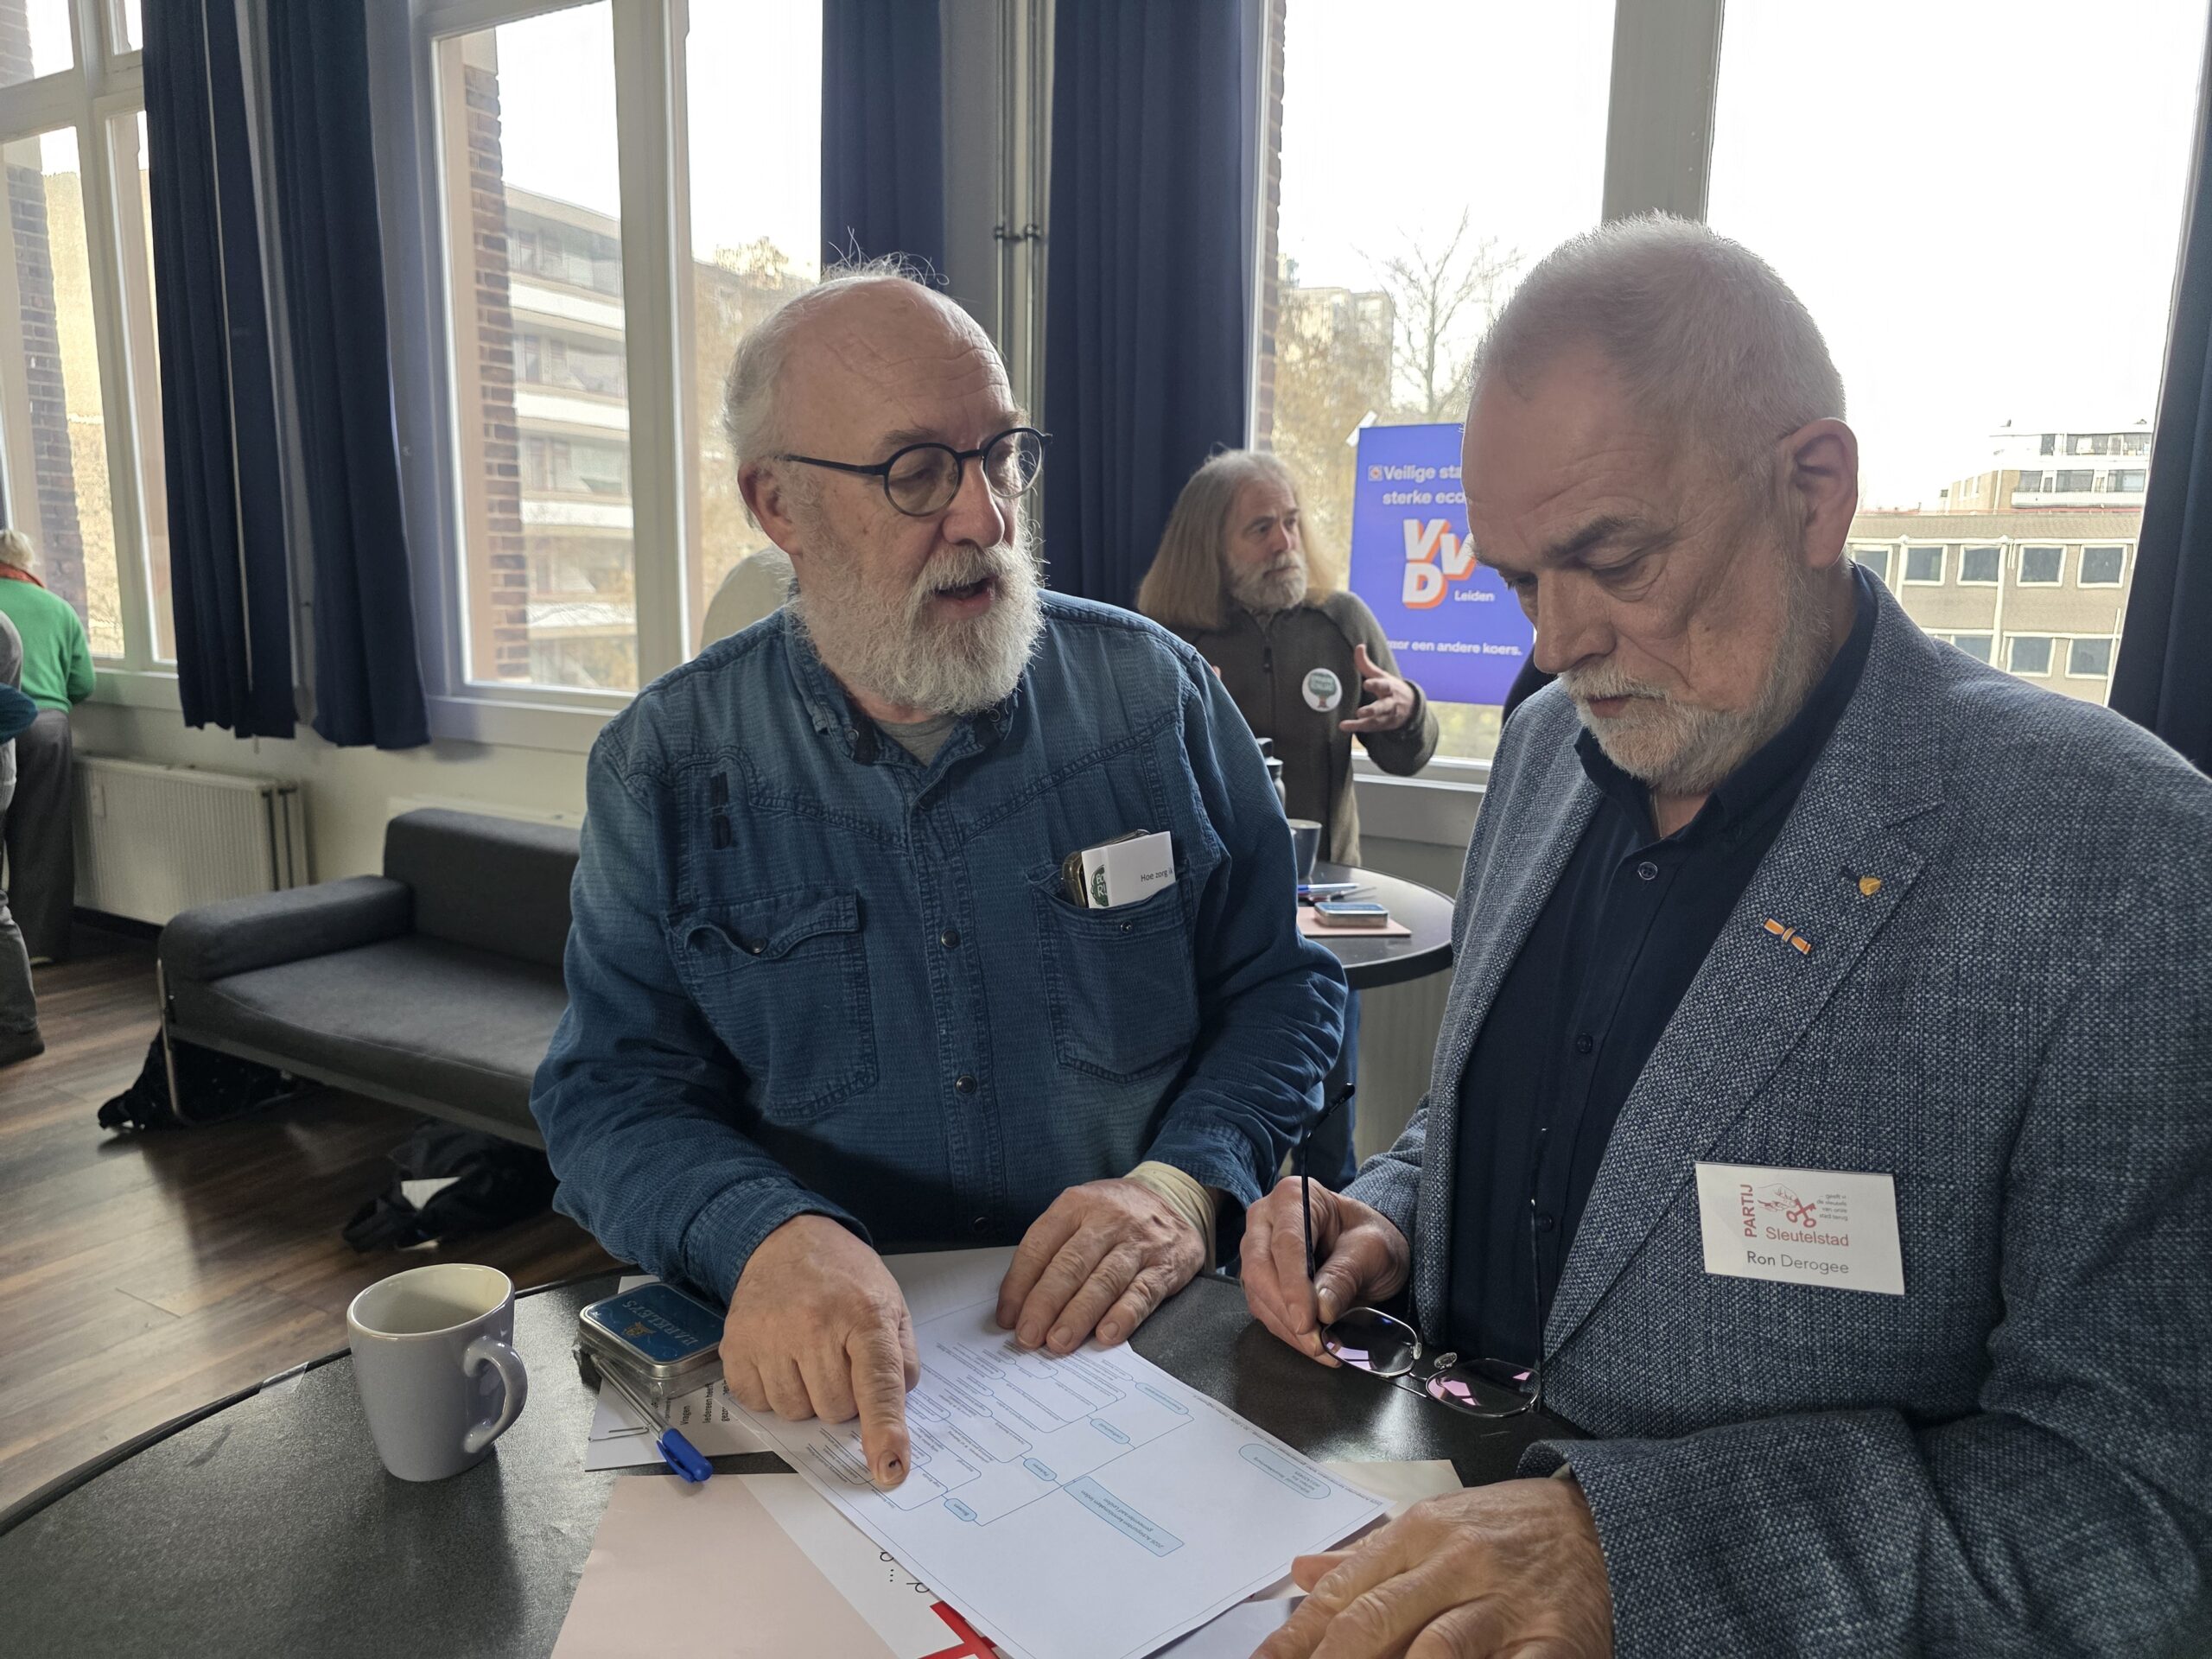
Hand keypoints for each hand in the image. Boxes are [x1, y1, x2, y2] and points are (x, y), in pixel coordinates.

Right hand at [722, 1214, 919, 1487]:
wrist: (785, 1238)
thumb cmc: (844, 1275)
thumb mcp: (891, 1303)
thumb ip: (903, 1358)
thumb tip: (895, 1410)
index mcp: (864, 1314)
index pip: (879, 1384)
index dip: (885, 1431)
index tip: (889, 1468)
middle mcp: (815, 1324)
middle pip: (835, 1410)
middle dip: (844, 1397)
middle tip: (840, 1358)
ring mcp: (771, 1335)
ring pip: (796, 1413)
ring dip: (807, 1397)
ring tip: (809, 1354)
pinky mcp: (736, 1345)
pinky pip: (758, 1403)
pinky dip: (772, 1392)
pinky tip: (781, 1358)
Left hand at [996, 1178, 1204, 1352]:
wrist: (1175, 1196)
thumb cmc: (1114, 1213)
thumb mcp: (1079, 1212)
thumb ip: (1051, 1250)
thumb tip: (1019, 1303)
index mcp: (1076, 1204)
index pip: (1040, 1246)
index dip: (1020, 1284)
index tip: (1008, 1317)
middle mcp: (1108, 1220)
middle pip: (1070, 1265)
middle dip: (1045, 1304)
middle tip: (1029, 1335)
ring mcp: (1139, 1242)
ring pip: (1104, 1281)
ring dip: (1079, 1315)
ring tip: (1059, 1341)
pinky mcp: (1166, 1265)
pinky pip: (1143, 1293)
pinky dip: (1124, 1316)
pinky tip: (1107, 1334)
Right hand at [1239, 1175, 1409, 1363]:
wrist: (1369, 1247)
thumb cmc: (1370, 1238)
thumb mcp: (1372, 1250)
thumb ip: (1345, 1274)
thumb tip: (1321, 1309)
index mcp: (1293, 1197)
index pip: (1285, 1243)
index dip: (1294, 1285)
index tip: (1308, 1321)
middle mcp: (1265, 1220)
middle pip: (1260, 1269)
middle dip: (1287, 1311)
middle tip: (1317, 1343)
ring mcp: (1257, 1250)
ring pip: (1258, 1294)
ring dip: (1288, 1328)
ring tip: (1322, 1349)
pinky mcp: (1259, 1279)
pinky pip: (1264, 1309)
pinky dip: (1287, 1332)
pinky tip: (1312, 1344)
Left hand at [1257, 1480, 1613, 1657]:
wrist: (1608, 1521)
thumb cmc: (1513, 1527)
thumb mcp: (1437, 1523)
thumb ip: (1367, 1554)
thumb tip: (1298, 1572)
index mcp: (1422, 1532)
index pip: (1344, 1590)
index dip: (1297, 1636)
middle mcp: (1458, 1563)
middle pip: (1376, 1620)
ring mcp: (1506, 1604)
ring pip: (1435, 1650)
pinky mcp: (1553, 1641)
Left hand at [1339, 643, 1417, 733]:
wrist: (1411, 708)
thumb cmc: (1391, 688)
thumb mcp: (1382, 675)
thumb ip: (1367, 664)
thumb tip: (1359, 646)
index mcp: (1390, 688)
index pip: (1384, 685)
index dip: (1376, 684)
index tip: (1367, 684)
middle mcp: (1390, 703)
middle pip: (1383, 707)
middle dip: (1373, 710)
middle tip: (1361, 712)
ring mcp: (1387, 716)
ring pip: (1377, 720)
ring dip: (1364, 722)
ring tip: (1354, 719)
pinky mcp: (1381, 725)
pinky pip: (1369, 728)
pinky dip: (1356, 728)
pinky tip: (1344, 727)